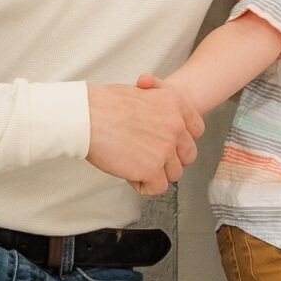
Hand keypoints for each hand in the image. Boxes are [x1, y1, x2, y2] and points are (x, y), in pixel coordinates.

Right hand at [84, 73, 203, 191]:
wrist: (84, 116)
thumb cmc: (103, 104)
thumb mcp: (142, 92)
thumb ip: (160, 108)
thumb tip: (164, 119)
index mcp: (175, 104)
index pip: (196, 130)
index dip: (182, 140)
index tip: (169, 142)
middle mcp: (176, 126)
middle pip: (187, 155)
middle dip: (170, 159)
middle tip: (149, 156)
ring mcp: (165, 150)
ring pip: (173, 174)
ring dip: (155, 172)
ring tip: (134, 163)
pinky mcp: (151, 169)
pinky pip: (157, 187)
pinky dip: (143, 185)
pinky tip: (129, 173)